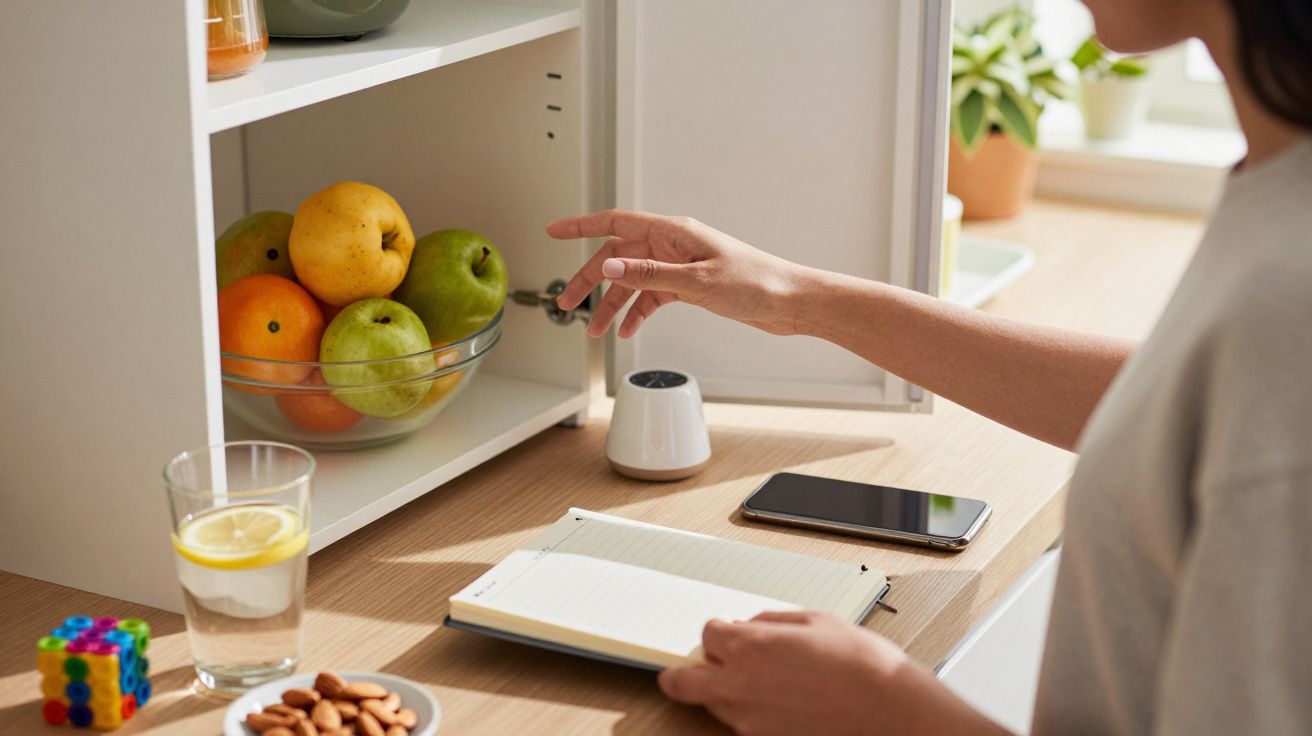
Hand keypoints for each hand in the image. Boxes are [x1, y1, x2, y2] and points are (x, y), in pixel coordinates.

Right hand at [546, 210, 807, 337]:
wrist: (790, 301)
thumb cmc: (756, 283)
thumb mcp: (697, 282)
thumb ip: (649, 274)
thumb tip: (609, 265)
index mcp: (673, 233)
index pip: (616, 222)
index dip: (581, 226)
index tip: (553, 231)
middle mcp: (673, 245)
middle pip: (618, 257)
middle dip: (589, 281)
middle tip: (567, 304)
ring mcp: (681, 265)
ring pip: (633, 281)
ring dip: (613, 305)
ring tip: (596, 331)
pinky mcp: (691, 285)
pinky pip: (653, 295)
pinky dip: (638, 312)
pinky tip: (628, 329)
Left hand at [658, 611, 1006, 735]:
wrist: (889, 711)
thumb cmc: (859, 664)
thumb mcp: (816, 620)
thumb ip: (773, 621)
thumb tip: (753, 624)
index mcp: (748, 646)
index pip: (706, 634)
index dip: (720, 631)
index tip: (731, 632)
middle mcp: (738, 685)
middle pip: (682, 681)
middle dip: (685, 671)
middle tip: (701, 666)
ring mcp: (748, 720)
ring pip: (713, 705)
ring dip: (723, 691)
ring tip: (758, 683)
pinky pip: (742, 725)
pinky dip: (750, 713)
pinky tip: (779, 702)